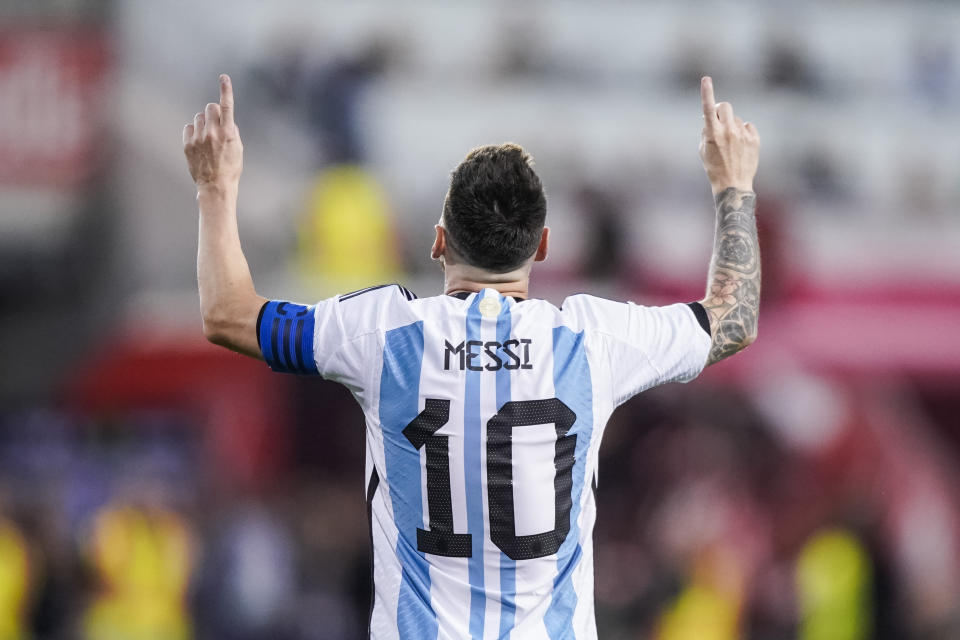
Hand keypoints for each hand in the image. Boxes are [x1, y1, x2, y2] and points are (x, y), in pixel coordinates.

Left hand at [183, 74, 242, 190]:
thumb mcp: (238, 149)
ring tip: (208, 138)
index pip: (227, 106)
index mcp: (228, 133)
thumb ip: (233, 130)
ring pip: (198, 117)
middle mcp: (212, 133)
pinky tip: (199, 143)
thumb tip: (226, 119)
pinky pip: (189, 127)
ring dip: (204, 123)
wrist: (215, 186)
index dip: (226, 90)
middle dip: (214, 112)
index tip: (224, 78)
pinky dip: (194, 132)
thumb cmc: (230, 168)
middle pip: (210, 107)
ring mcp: (199, 139)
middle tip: (216, 124)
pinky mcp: (188, 144)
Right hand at [698, 76, 758, 194]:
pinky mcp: (754, 139)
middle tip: (718, 119)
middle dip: (720, 110)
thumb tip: (710, 118)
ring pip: (736, 118)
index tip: (706, 79)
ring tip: (730, 143)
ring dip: (731, 125)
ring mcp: (743, 135)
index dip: (706, 92)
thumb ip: (706, 131)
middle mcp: (729, 131)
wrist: (733, 185)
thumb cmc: (714, 168)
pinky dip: (743, 132)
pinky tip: (741, 144)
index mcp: (713, 134)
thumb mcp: (703, 150)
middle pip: (725, 107)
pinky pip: (748, 126)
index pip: (708, 109)